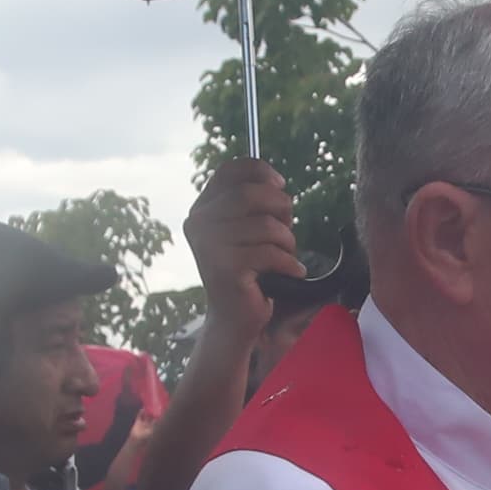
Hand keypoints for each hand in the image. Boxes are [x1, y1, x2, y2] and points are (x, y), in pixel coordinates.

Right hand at [185, 159, 300, 342]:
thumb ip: (256, 203)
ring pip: (266, 225)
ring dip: (287, 241)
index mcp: (202, 209)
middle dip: (280, 207)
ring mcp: (208, 245)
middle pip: (250, 194)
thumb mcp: (249, 229)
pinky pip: (270, 253)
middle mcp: (199, 223)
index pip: (230, 170)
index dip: (260, 170)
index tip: (280, 184)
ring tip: (286, 256)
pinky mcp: (225, 268)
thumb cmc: (249, 270)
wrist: (234, 319)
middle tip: (288, 228)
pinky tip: (291, 272)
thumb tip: (276, 183)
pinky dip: (289, 263)